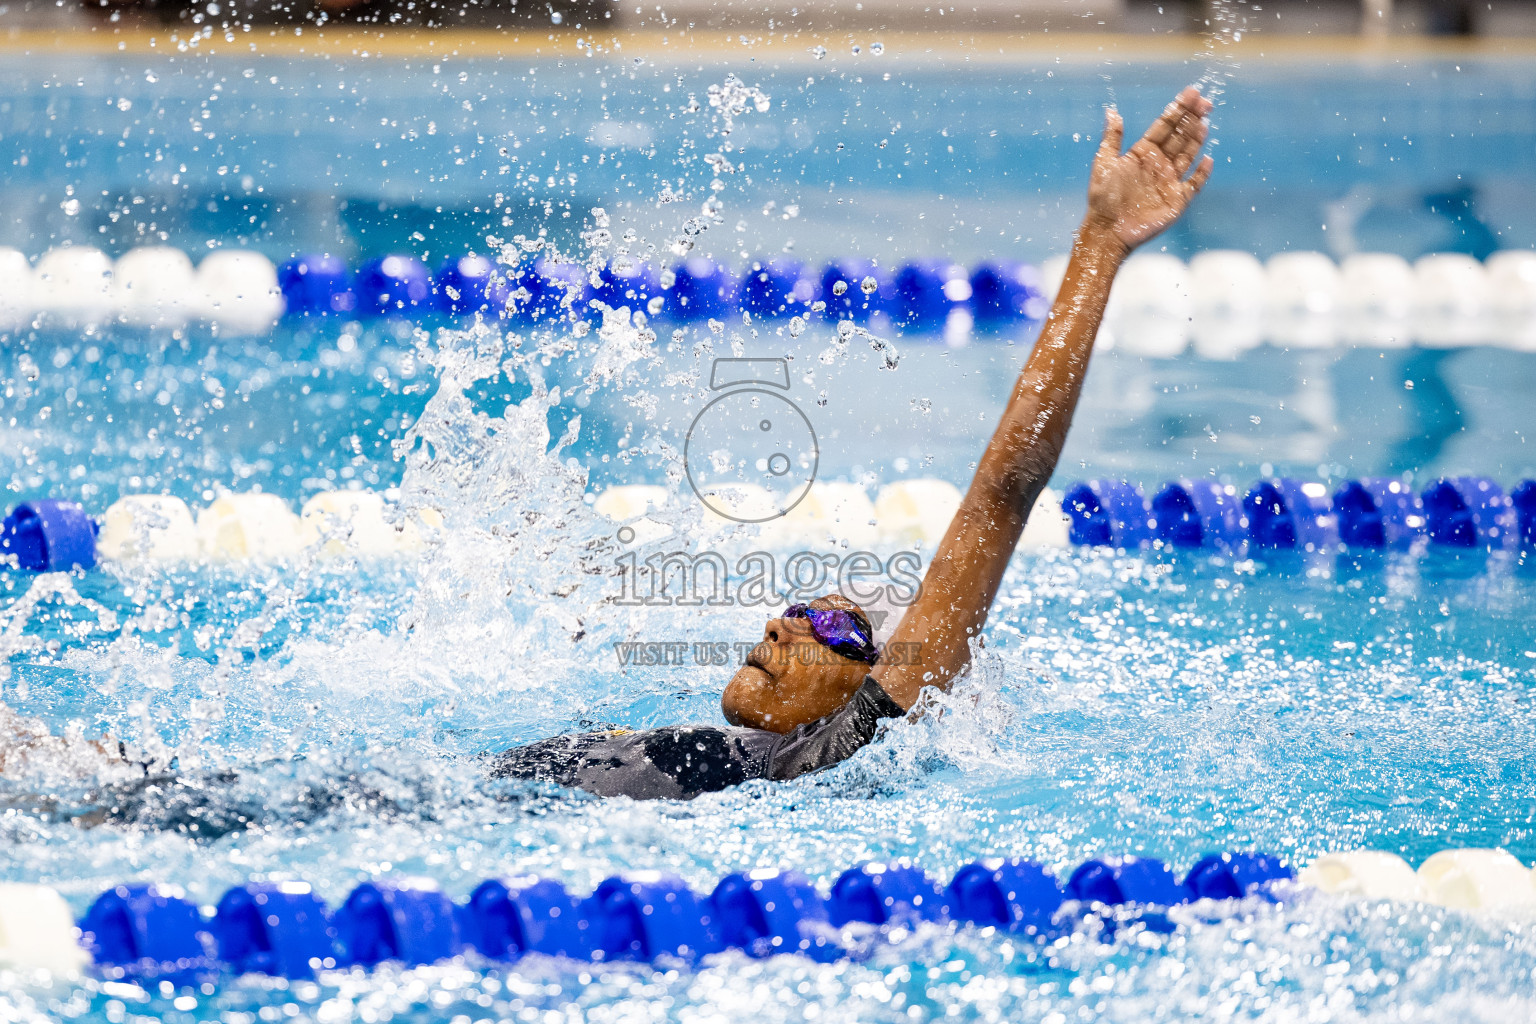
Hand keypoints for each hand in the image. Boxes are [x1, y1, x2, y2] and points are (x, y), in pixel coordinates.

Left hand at [1084, 85, 1214, 252]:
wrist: (1107, 230)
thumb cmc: (1102, 197)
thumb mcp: (1104, 163)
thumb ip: (1112, 138)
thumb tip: (1111, 111)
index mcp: (1142, 153)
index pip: (1164, 126)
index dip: (1178, 109)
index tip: (1192, 92)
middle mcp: (1158, 164)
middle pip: (1179, 137)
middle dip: (1192, 118)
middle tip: (1205, 101)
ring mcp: (1169, 181)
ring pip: (1188, 155)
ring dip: (1197, 139)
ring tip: (1205, 120)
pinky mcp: (1177, 200)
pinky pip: (1194, 184)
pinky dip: (1201, 173)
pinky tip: (1208, 159)